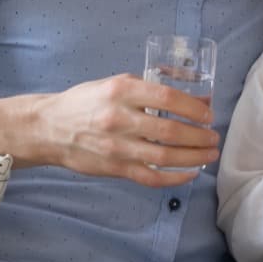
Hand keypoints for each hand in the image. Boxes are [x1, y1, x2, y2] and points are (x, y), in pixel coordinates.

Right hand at [25, 73, 218, 185]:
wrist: (49, 127)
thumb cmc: (87, 102)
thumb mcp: (117, 83)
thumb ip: (153, 89)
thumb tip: (197, 98)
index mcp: (121, 90)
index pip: (167, 98)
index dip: (194, 108)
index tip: (208, 114)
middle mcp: (119, 118)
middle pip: (170, 130)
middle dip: (199, 135)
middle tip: (213, 136)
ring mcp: (116, 146)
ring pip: (164, 156)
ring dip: (194, 157)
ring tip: (210, 153)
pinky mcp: (114, 167)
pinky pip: (151, 177)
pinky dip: (175, 178)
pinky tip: (190, 173)